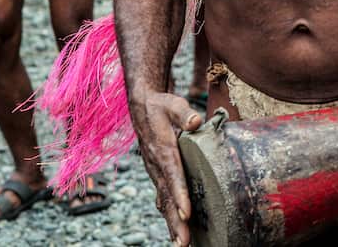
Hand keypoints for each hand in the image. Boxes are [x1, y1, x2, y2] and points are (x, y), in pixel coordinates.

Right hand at [134, 91, 202, 245]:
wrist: (142, 108)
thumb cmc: (161, 106)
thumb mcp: (172, 104)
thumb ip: (184, 112)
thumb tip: (196, 120)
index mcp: (163, 150)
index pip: (172, 174)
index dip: (179, 194)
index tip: (187, 212)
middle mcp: (157, 166)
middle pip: (167, 196)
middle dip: (175, 220)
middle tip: (184, 242)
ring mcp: (155, 173)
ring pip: (163, 202)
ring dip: (172, 224)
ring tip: (181, 245)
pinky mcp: (158, 176)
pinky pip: (162, 199)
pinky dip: (168, 216)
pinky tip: (175, 232)